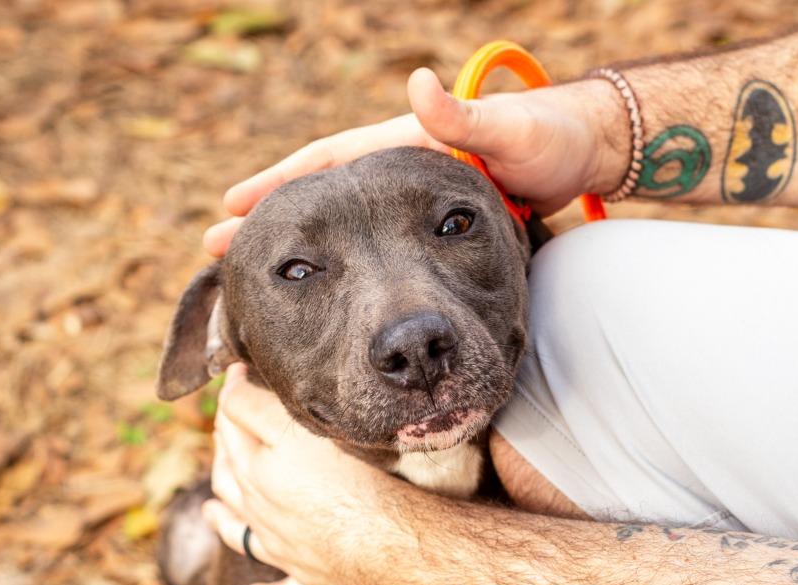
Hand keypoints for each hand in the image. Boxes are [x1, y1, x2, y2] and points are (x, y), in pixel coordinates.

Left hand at [202, 364, 394, 584]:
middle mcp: (264, 517)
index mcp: (257, 477)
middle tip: (223, 436)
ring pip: (244, 538)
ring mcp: (286, 555)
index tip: (236, 376)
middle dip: (223, 456)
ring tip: (212, 512)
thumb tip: (229, 387)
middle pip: (229, 483)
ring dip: (224, 524)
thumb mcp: (298, 432)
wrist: (391, 546)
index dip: (230, 400)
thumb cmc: (352, 485)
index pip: (232, 432)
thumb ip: (255, 408)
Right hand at [204, 68, 622, 255]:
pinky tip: (328, 287)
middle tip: (219, 251)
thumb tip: (419, 84)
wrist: (578, 154)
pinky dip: (343, 260)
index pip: (324, 162)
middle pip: (319, 197)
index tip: (231, 208)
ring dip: (301, 246)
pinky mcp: (425, 225)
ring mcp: (406, 200)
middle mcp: (393, 172)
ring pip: (340, 224)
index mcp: (399, 146)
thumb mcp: (508, 130)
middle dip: (271, 222)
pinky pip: (372, 243)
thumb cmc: (546, 139)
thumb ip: (463, 118)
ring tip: (259, 274)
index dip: (277, 184)